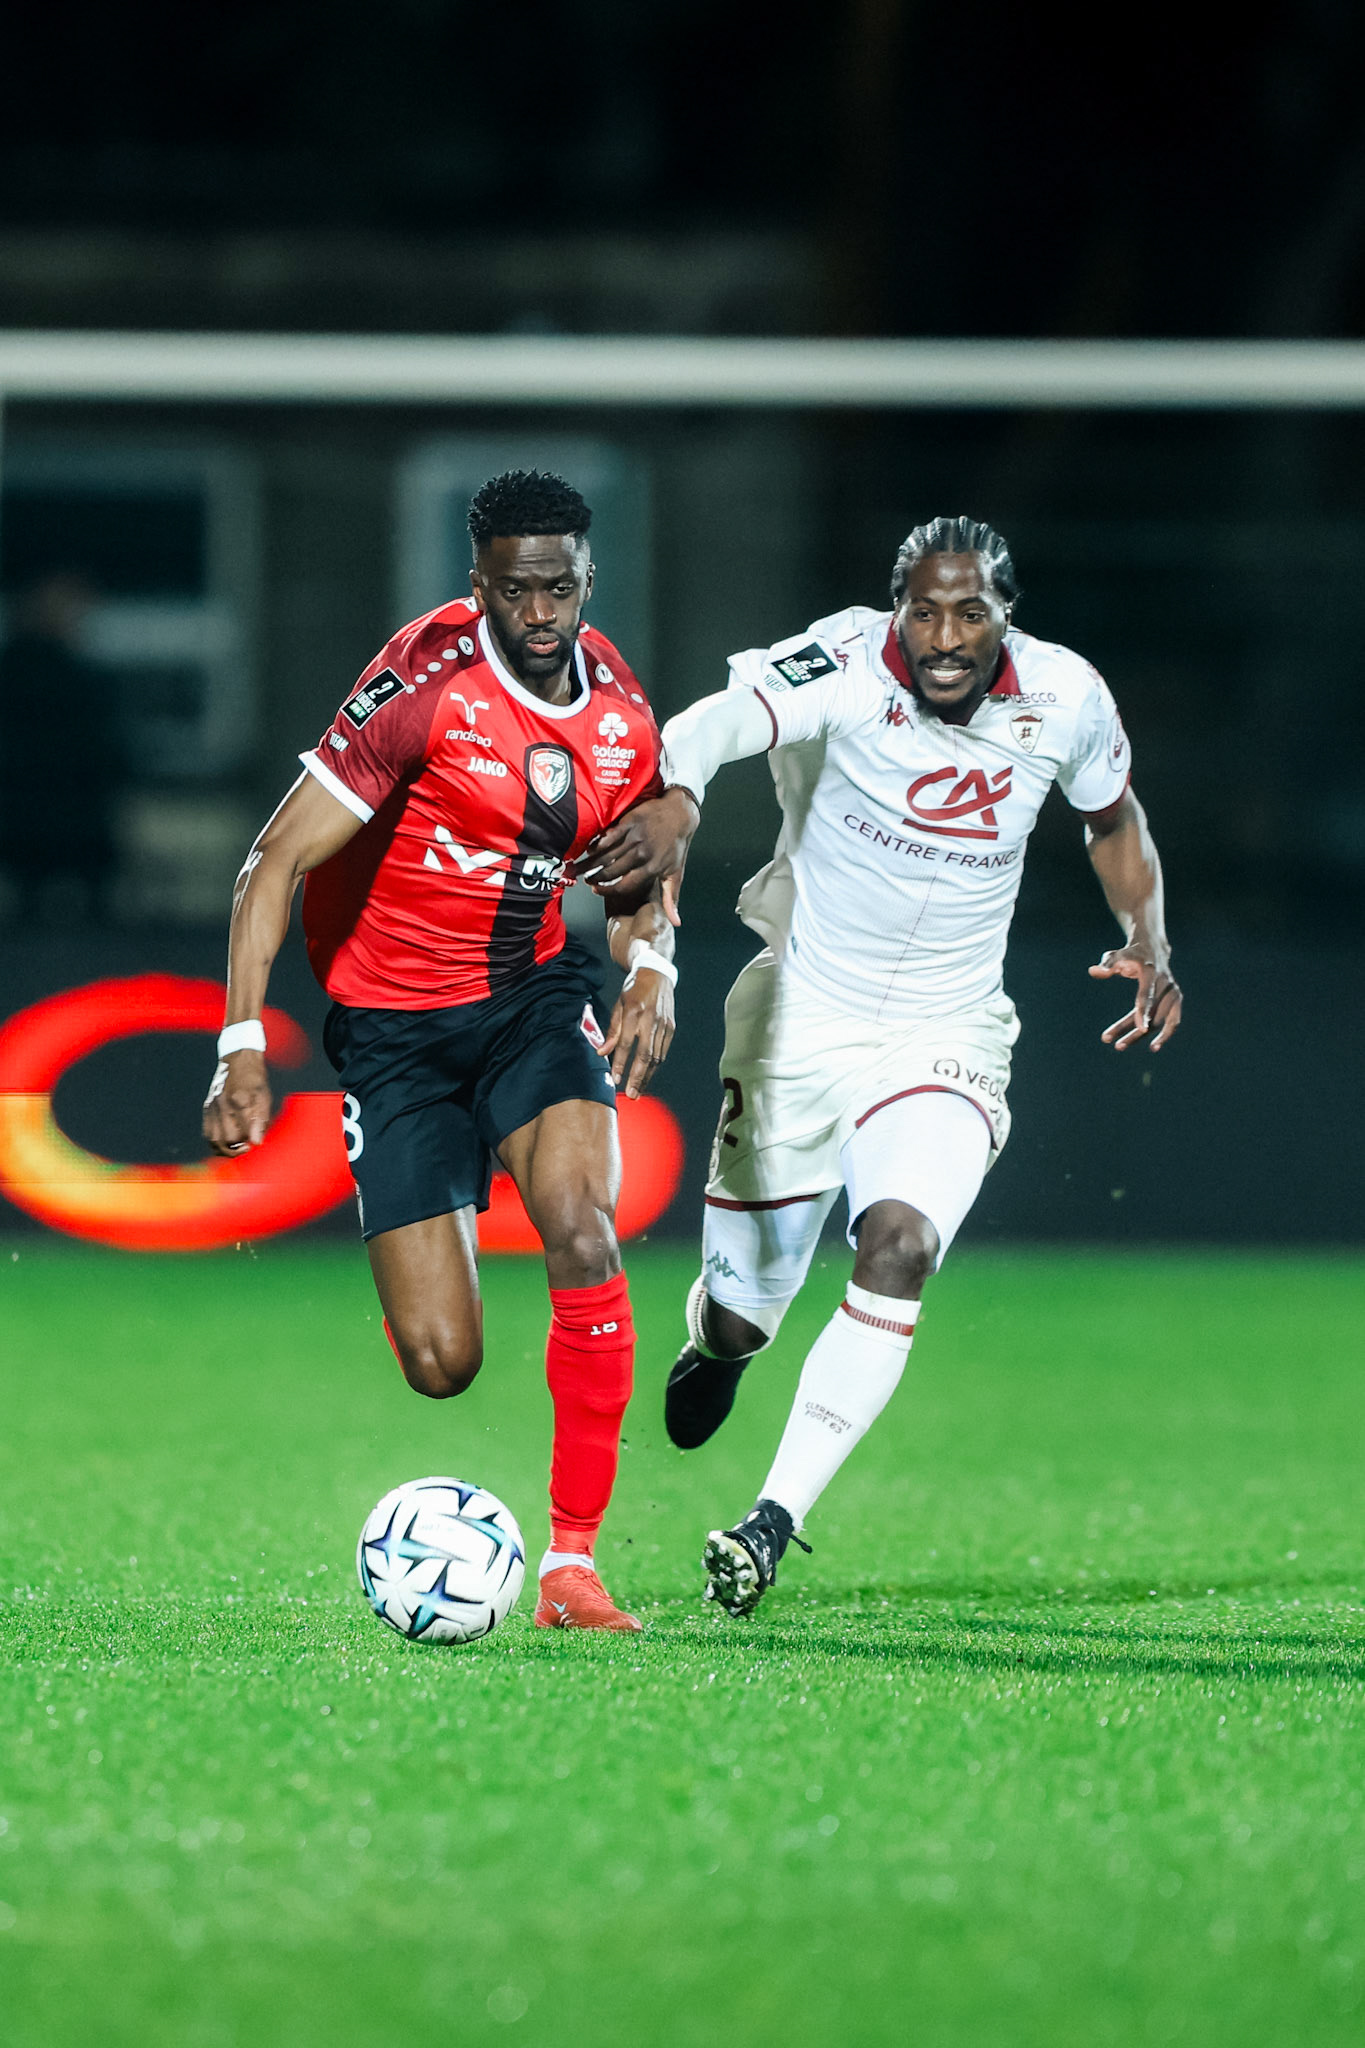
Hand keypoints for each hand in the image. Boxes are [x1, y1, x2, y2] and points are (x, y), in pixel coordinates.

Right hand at [203, 1050, 272, 1152]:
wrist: (238, 1059)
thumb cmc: (254, 1078)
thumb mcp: (264, 1096)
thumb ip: (261, 1119)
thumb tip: (257, 1142)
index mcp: (238, 1101)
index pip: (242, 1134)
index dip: (249, 1142)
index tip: (255, 1143)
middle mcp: (222, 1105)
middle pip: (226, 1140)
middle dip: (237, 1148)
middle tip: (246, 1146)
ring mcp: (212, 1107)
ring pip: (213, 1140)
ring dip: (224, 1149)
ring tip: (236, 1148)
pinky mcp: (207, 1108)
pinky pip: (207, 1132)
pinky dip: (215, 1142)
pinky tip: (225, 1143)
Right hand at [570, 787, 699, 922]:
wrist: (680, 813)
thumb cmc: (677, 845)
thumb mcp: (676, 873)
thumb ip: (671, 898)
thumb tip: (675, 923)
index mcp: (651, 868)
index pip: (624, 886)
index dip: (607, 891)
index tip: (596, 891)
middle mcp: (641, 854)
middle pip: (611, 871)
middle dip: (595, 878)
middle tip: (585, 880)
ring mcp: (634, 838)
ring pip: (607, 855)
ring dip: (590, 863)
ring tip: (579, 868)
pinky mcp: (629, 823)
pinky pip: (608, 837)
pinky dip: (597, 844)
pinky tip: (589, 849)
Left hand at [602, 970, 674, 1098]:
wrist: (656, 973)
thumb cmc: (634, 990)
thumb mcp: (618, 1005)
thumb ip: (611, 1030)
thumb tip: (602, 1052)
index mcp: (634, 1012)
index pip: (626, 1043)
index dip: (620, 1063)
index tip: (615, 1079)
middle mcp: (651, 1019)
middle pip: (645, 1054)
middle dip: (638, 1077)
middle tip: (631, 1093)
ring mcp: (664, 1024)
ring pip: (657, 1056)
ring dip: (648, 1076)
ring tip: (639, 1090)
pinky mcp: (671, 1027)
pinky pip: (663, 1051)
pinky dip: (655, 1065)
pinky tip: (648, 1075)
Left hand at [1088, 947, 1182, 1049]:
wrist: (1153, 949)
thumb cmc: (1131, 954)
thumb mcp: (1116, 955)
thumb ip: (1107, 965)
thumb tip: (1093, 971)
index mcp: (1150, 972)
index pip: (1146, 994)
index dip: (1144, 1011)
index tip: (1142, 1028)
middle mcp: (1165, 983)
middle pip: (1151, 1012)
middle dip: (1132, 1029)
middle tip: (1112, 1042)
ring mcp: (1173, 992)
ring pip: (1159, 1020)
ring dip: (1141, 1035)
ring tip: (1120, 1046)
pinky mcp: (1176, 999)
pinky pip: (1173, 1021)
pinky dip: (1166, 1034)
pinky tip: (1153, 1046)